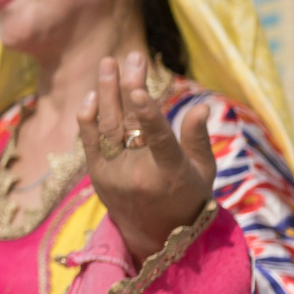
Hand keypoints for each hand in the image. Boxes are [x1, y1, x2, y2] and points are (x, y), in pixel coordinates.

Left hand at [80, 53, 214, 264]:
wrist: (154, 236)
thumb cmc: (188, 196)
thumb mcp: (204, 171)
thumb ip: (198, 139)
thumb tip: (201, 106)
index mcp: (169, 174)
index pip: (157, 139)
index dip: (147, 113)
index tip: (137, 88)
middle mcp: (137, 175)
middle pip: (129, 124)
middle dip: (128, 86)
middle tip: (131, 56)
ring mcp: (112, 175)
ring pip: (106, 126)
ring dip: (106, 92)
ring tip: (108, 63)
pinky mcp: (96, 175)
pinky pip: (89, 141)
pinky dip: (88, 117)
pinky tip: (92, 94)